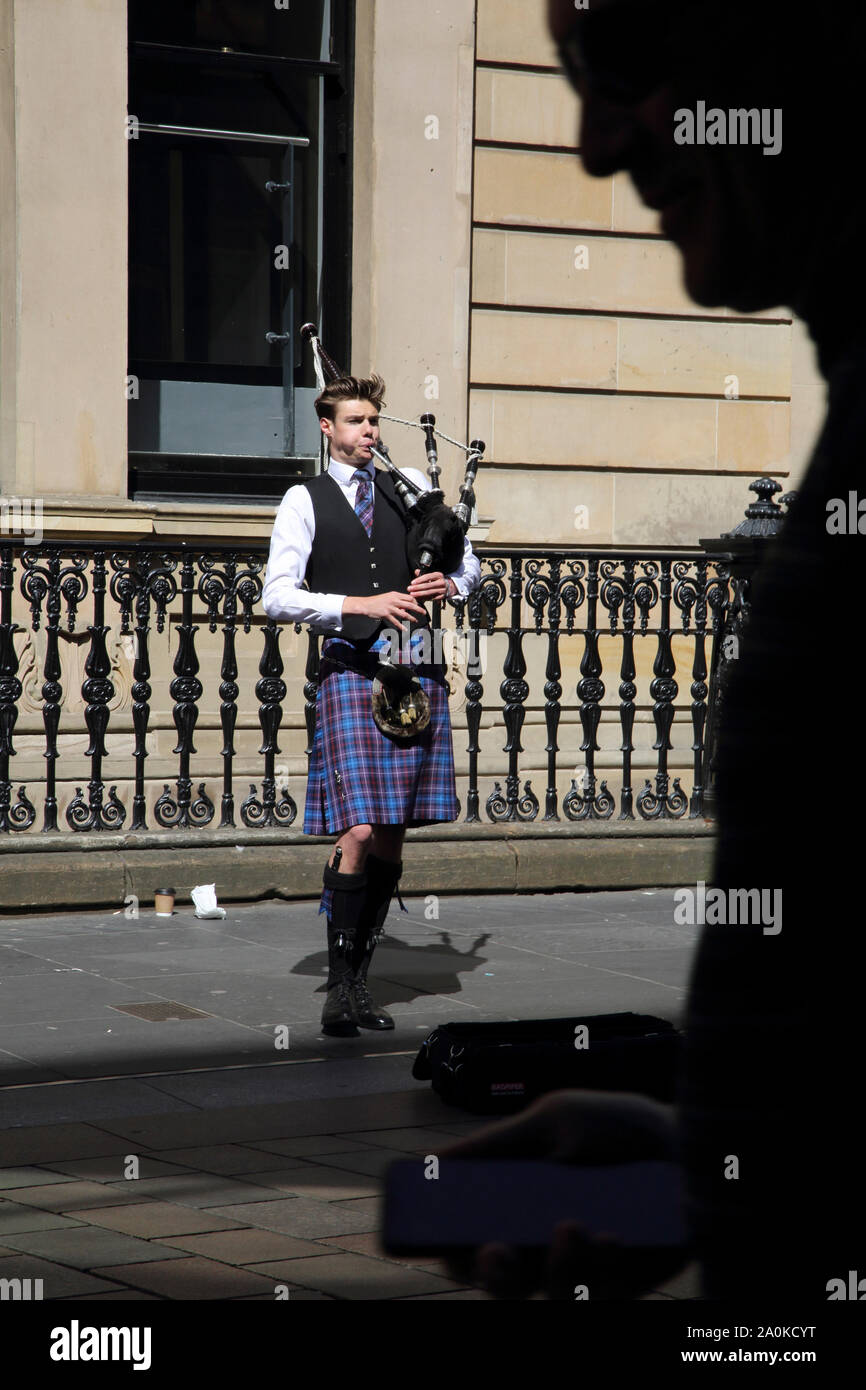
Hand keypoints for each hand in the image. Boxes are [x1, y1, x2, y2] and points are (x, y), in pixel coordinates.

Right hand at [343, 590, 426, 624]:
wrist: (366, 604)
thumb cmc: (376, 601)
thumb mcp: (388, 597)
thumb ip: (397, 600)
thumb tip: (405, 607)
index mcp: (395, 595)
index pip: (409, 597)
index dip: (415, 602)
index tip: (418, 606)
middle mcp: (393, 600)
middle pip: (409, 604)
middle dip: (418, 609)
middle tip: (423, 612)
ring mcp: (390, 608)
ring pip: (404, 613)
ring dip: (411, 618)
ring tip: (415, 620)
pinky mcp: (386, 614)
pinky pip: (395, 621)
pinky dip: (401, 626)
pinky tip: (405, 629)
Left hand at [408, 569, 450, 601]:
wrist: (449, 587)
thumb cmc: (437, 580)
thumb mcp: (432, 575)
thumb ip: (423, 574)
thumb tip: (416, 571)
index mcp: (438, 575)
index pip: (427, 577)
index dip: (419, 580)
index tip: (412, 582)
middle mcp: (441, 582)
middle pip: (428, 585)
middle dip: (417, 588)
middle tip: (409, 589)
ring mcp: (442, 590)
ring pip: (429, 592)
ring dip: (419, 594)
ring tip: (412, 594)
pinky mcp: (442, 597)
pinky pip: (431, 598)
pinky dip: (424, 598)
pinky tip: (418, 598)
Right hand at [434, 1089, 688, 1299]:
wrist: (691, 1143)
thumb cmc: (617, 1128)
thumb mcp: (552, 1121)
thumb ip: (496, 1143)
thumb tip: (432, 1163)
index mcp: (514, 1205)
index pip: (465, 1240)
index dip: (446, 1246)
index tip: (439, 1238)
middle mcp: (541, 1244)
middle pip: (498, 1282)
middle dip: (491, 1274)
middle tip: (497, 1251)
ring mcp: (581, 1268)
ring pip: (548, 1294)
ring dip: (554, 1267)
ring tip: (570, 1226)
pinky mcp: (622, 1283)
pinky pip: (598, 1294)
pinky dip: (599, 1268)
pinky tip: (611, 1235)